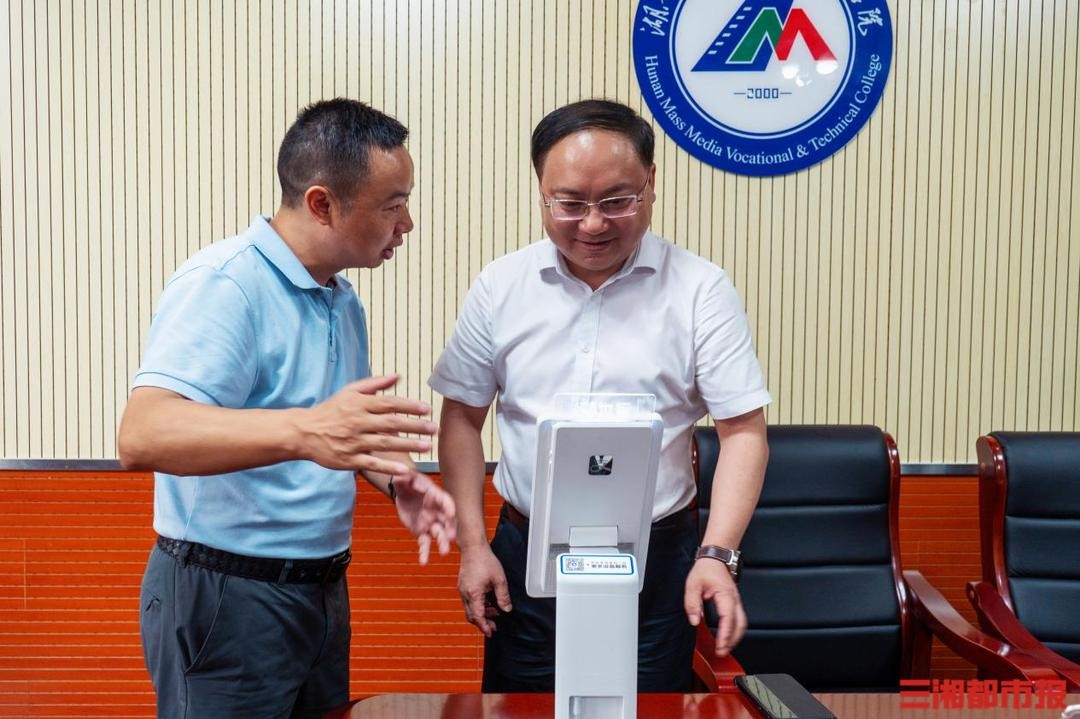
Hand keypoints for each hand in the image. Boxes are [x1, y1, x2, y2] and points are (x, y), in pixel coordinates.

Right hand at [300, 375, 436, 474]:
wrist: (303, 432)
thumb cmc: (331, 410)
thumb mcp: (350, 392)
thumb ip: (375, 385)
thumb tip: (398, 376)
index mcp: (359, 404)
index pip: (389, 403)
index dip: (409, 406)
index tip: (427, 409)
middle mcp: (357, 422)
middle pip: (391, 423)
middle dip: (415, 426)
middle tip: (434, 429)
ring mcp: (353, 442)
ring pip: (384, 443)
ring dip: (407, 445)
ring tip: (427, 446)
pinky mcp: (348, 460)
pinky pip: (371, 464)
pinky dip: (388, 467)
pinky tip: (405, 470)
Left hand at [390, 471, 457, 564]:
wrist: (403, 491)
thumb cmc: (407, 481)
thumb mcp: (404, 477)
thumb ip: (403, 476)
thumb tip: (401, 474)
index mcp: (435, 495)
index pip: (445, 501)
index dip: (448, 507)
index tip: (451, 514)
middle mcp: (436, 510)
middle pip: (447, 520)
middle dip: (451, 528)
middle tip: (452, 537)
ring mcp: (431, 522)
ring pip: (439, 534)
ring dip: (443, 543)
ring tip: (444, 552)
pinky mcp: (422, 531)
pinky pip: (425, 543)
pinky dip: (424, 552)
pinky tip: (423, 562)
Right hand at [457, 545, 511, 636]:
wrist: (473, 547)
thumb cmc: (485, 560)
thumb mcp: (499, 580)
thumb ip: (503, 597)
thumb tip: (506, 609)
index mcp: (473, 594)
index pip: (478, 617)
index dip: (484, 627)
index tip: (490, 633)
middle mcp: (465, 593)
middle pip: (471, 616)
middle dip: (482, 623)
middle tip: (493, 627)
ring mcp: (462, 589)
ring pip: (469, 609)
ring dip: (481, 613)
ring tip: (494, 612)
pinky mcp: (463, 586)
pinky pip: (468, 601)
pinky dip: (477, 605)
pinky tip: (487, 602)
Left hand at [684, 557, 746, 656]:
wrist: (715, 557)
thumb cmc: (706, 568)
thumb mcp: (693, 584)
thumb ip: (692, 604)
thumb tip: (695, 621)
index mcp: (725, 595)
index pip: (728, 619)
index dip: (725, 635)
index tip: (720, 647)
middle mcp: (734, 600)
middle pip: (740, 625)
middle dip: (732, 641)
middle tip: (721, 652)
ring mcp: (737, 601)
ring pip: (742, 623)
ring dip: (734, 637)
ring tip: (724, 648)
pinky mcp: (734, 602)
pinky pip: (738, 619)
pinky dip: (734, 630)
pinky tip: (727, 636)